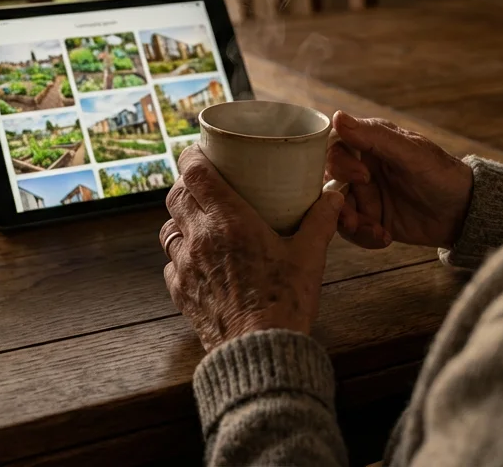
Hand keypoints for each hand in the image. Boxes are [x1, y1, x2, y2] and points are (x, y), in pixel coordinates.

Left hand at [160, 147, 343, 350]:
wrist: (260, 352)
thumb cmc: (286, 302)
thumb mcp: (309, 257)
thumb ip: (320, 221)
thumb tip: (334, 195)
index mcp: (229, 221)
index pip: (195, 172)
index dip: (191, 156)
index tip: (198, 150)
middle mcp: (200, 238)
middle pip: (177, 195)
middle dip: (187, 184)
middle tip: (205, 184)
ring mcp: (185, 266)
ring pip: (169, 228)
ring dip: (181, 219)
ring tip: (200, 220)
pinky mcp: (180, 291)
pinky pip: (171, 263)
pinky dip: (181, 255)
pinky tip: (199, 260)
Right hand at [325, 111, 473, 249]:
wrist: (463, 214)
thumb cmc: (441, 174)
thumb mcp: (411, 154)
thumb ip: (374, 137)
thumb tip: (337, 117)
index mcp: (369, 142)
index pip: (334, 146)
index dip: (339, 163)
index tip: (362, 176)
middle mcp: (361, 166)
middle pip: (328, 179)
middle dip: (338, 199)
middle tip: (356, 215)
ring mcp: (364, 193)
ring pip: (336, 207)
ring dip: (349, 222)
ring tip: (372, 230)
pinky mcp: (369, 218)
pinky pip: (351, 229)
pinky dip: (363, 236)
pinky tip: (383, 237)